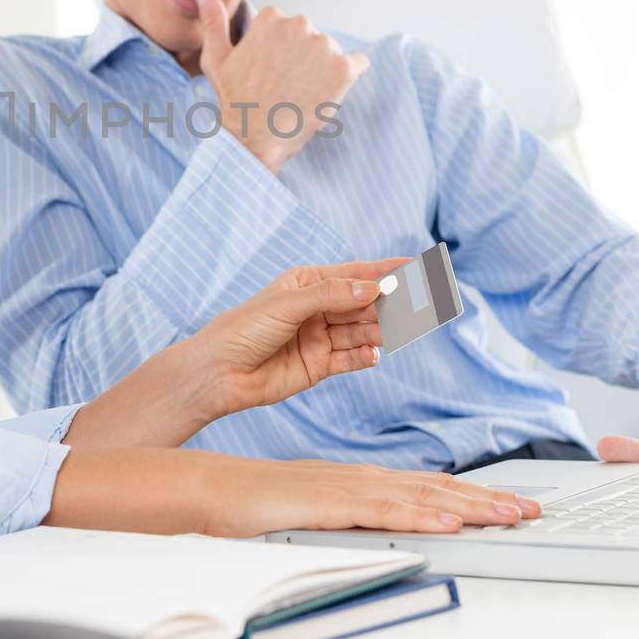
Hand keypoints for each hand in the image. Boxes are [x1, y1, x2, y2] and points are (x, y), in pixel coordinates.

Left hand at [63, 261, 398, 451]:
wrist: (219, 373)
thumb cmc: (244, 329)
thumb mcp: (289, 304)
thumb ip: (333, 295)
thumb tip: (374, 287)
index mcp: (307, 283)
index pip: (354, 274)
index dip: (385, 270)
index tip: (416, 266)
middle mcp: (317, 309)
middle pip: (363, 303)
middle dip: (391, 301)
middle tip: (419, 301)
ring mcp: (319, 338)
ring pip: (361, 330)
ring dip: (382, 329)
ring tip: (402, 329)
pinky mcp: (318, 366)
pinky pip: (352, 358)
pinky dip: (366, 355)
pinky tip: (376, 352)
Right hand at [196, 0, 367, 173]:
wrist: (255, 138)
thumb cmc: (235, 100)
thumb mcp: (216, 58)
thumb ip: (214, 22)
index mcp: (271, 18)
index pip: (289, 29)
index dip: (281, 53)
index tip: (271, 73)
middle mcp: (299, 24)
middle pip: (312, 38)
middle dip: (304, 59)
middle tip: (287, 86)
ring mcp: (323, 46)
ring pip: (332, 53)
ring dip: (323, 71)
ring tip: (302, 95)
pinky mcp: (343, 68)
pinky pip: (358, 64)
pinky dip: (348, 77)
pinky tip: (327, 94)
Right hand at [205, 457, 542, 537]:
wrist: (214, 488)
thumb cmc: (257, 501)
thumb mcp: (318, 511)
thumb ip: (352, 515)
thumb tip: (387, 525)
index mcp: (361, 480)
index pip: (429, 488)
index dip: (473, 496)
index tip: (509, 505)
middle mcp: (362, 478)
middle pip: (437, 489)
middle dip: (487, 500)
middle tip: (531, 509)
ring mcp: (348, 489)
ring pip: (421, 497)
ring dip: (469, 506)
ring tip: (508, 515)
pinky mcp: (330, 505)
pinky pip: (383, 512)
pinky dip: (420, 516)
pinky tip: (447, 521)